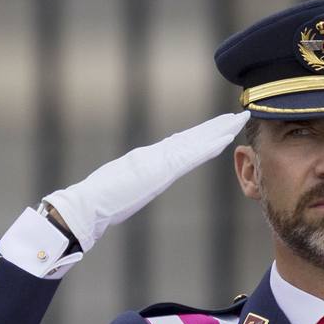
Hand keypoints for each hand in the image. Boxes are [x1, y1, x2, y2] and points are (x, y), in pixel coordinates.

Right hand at [43, 111, 248, 251]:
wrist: (87, 206)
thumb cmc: (95, 204)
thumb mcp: (118, 192)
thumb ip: (131, 184)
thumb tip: (134, 184)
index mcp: (147, 162)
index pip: (179, 146)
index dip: (199, 137)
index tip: (215, 129)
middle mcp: (155, 156)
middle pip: (191, 139)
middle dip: (214, 128)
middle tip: (235, 116)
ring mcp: (158, 161)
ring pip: (195, 141)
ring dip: (218, 130)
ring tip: (236, 119)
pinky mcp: (160, 169)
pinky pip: (192, 154)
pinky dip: (210, 144)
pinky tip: (226, 137)